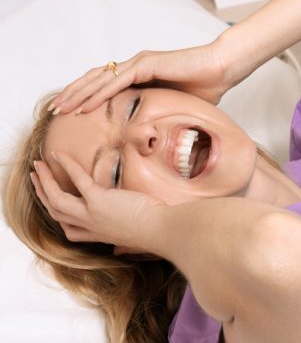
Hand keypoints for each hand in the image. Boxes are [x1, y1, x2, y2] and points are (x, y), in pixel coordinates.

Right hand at [30, 151, 165, 254]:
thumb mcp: (132, 242)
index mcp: (97, 235)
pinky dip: (66, 165)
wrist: (160, 230)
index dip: (57, 216)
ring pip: (56, 198)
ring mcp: (90, 213)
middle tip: (37, 177)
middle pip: (56, 211)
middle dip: (43, 194)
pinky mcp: (98, 200)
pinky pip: (76, 179)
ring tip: (38, 165)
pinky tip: (58, 155)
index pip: (68, 229)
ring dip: (44, 181)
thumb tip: (122, 249)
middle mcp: (89, 226)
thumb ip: (123, 244)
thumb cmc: (154, 232)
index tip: (52, 201)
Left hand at [50, 43, 230, 114]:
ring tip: (61, 109)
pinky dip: (99, 93)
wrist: (222, 68)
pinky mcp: (147, 64)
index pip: (105, 86)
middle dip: (72, 95)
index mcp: (140, 76)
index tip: (70, 113)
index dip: (85, 98)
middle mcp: (135, 66)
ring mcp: (139, 63)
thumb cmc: (206, 87)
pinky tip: (85, 105)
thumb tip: (159, 136)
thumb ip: (164, 114)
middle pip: (95, 80)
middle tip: (54, 111)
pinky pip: (117, 81)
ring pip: (100, 79)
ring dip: (78, 94)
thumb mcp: (177, 106)